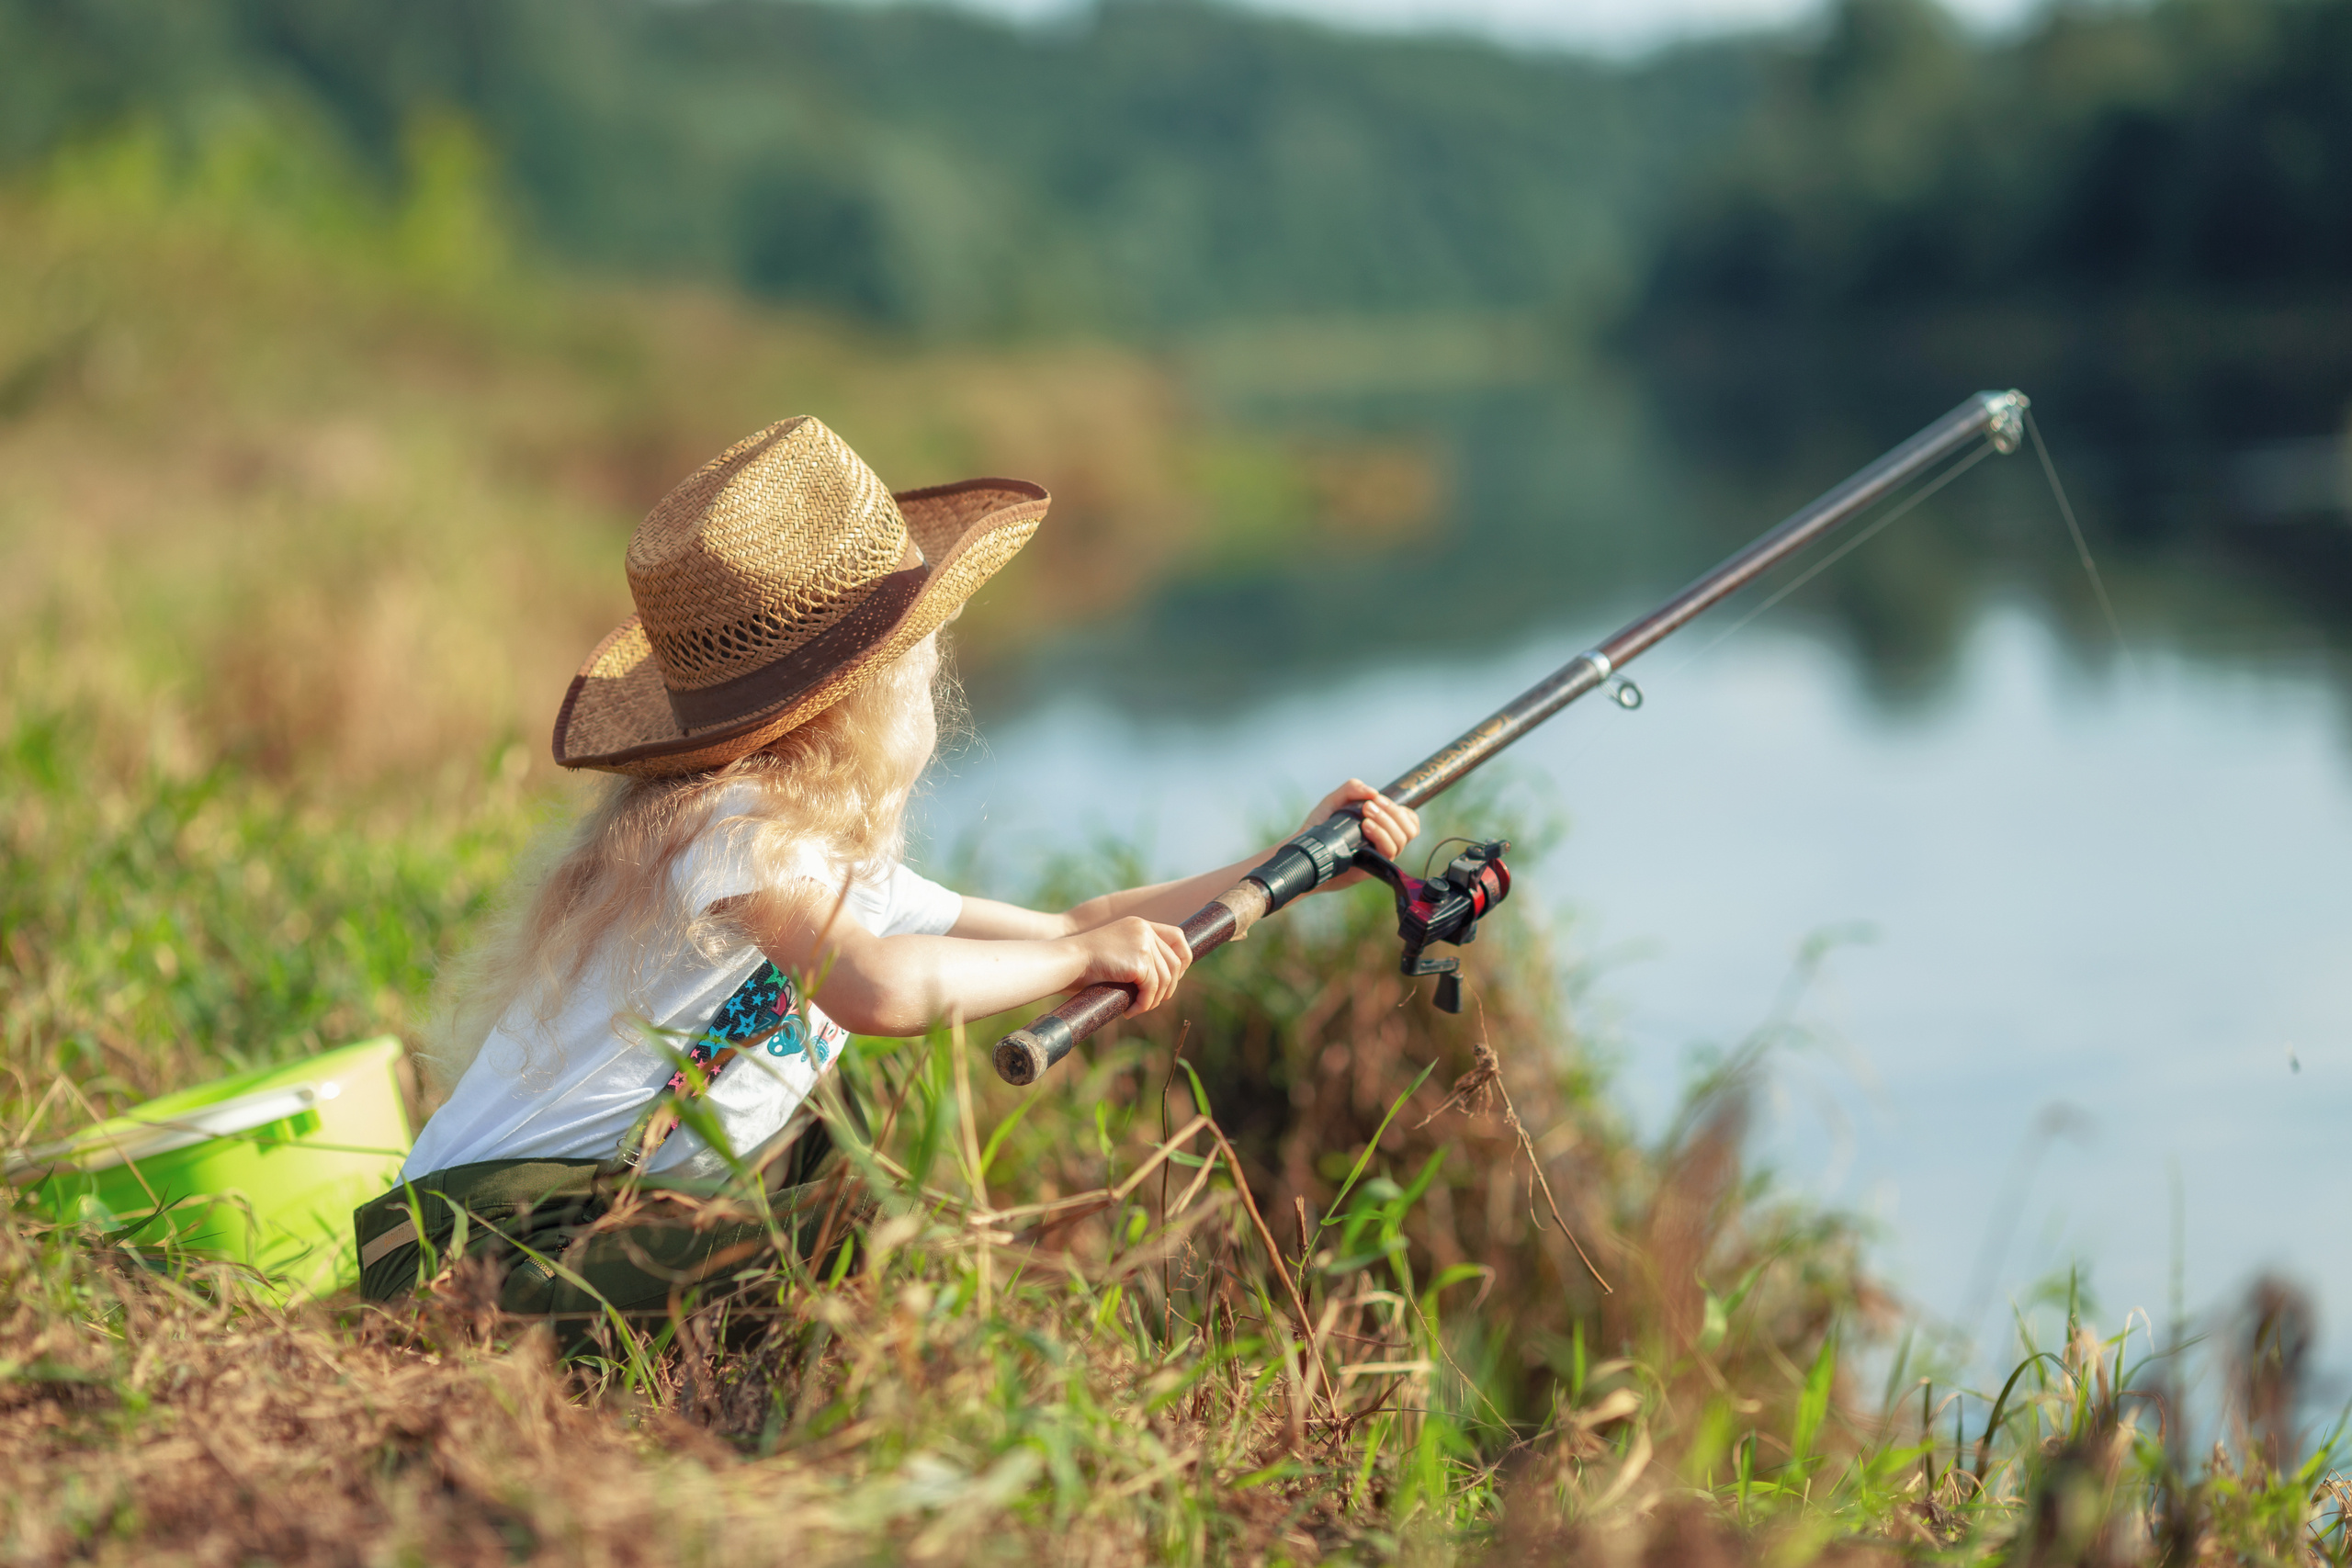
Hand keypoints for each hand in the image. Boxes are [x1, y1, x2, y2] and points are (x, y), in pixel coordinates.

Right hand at [1068, 916, 1191, 1011]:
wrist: (1067, 961)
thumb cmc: (1083, 963)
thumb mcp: (1116, 951)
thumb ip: (1137, 955)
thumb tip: (1164, 980)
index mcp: (1140, 925)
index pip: (1177, 936)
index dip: (1183, 959)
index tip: (1175, 977)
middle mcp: (1144, 931)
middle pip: (1175, 962)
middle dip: (1168, 987)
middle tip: (1151, 1002)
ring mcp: (1143, 944)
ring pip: (1165, 979)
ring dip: (1154, 1000)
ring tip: (1137, 1008)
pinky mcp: (1139, 962)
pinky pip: (1152, 990)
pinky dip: (1144, 1005)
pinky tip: (1129, 1011)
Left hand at [1294, 778, 1421, 892]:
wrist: (1307, 850)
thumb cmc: (1321, 826)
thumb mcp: (1334, 801)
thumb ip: (1351, 789)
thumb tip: (1373, 792)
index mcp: (1382, 825)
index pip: (1409, 818)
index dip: (1398, 808)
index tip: (1376, 800)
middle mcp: (1385, 840)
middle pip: (1410, 828)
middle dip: (1392, 813)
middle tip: (1368, 807)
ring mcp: (1380, 853)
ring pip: (1401, 839)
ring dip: (1386, 823)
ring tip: (1366, 818)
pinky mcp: (1374, 866)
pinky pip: (1389, 852)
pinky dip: (1381, 836)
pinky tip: (1366, 828)